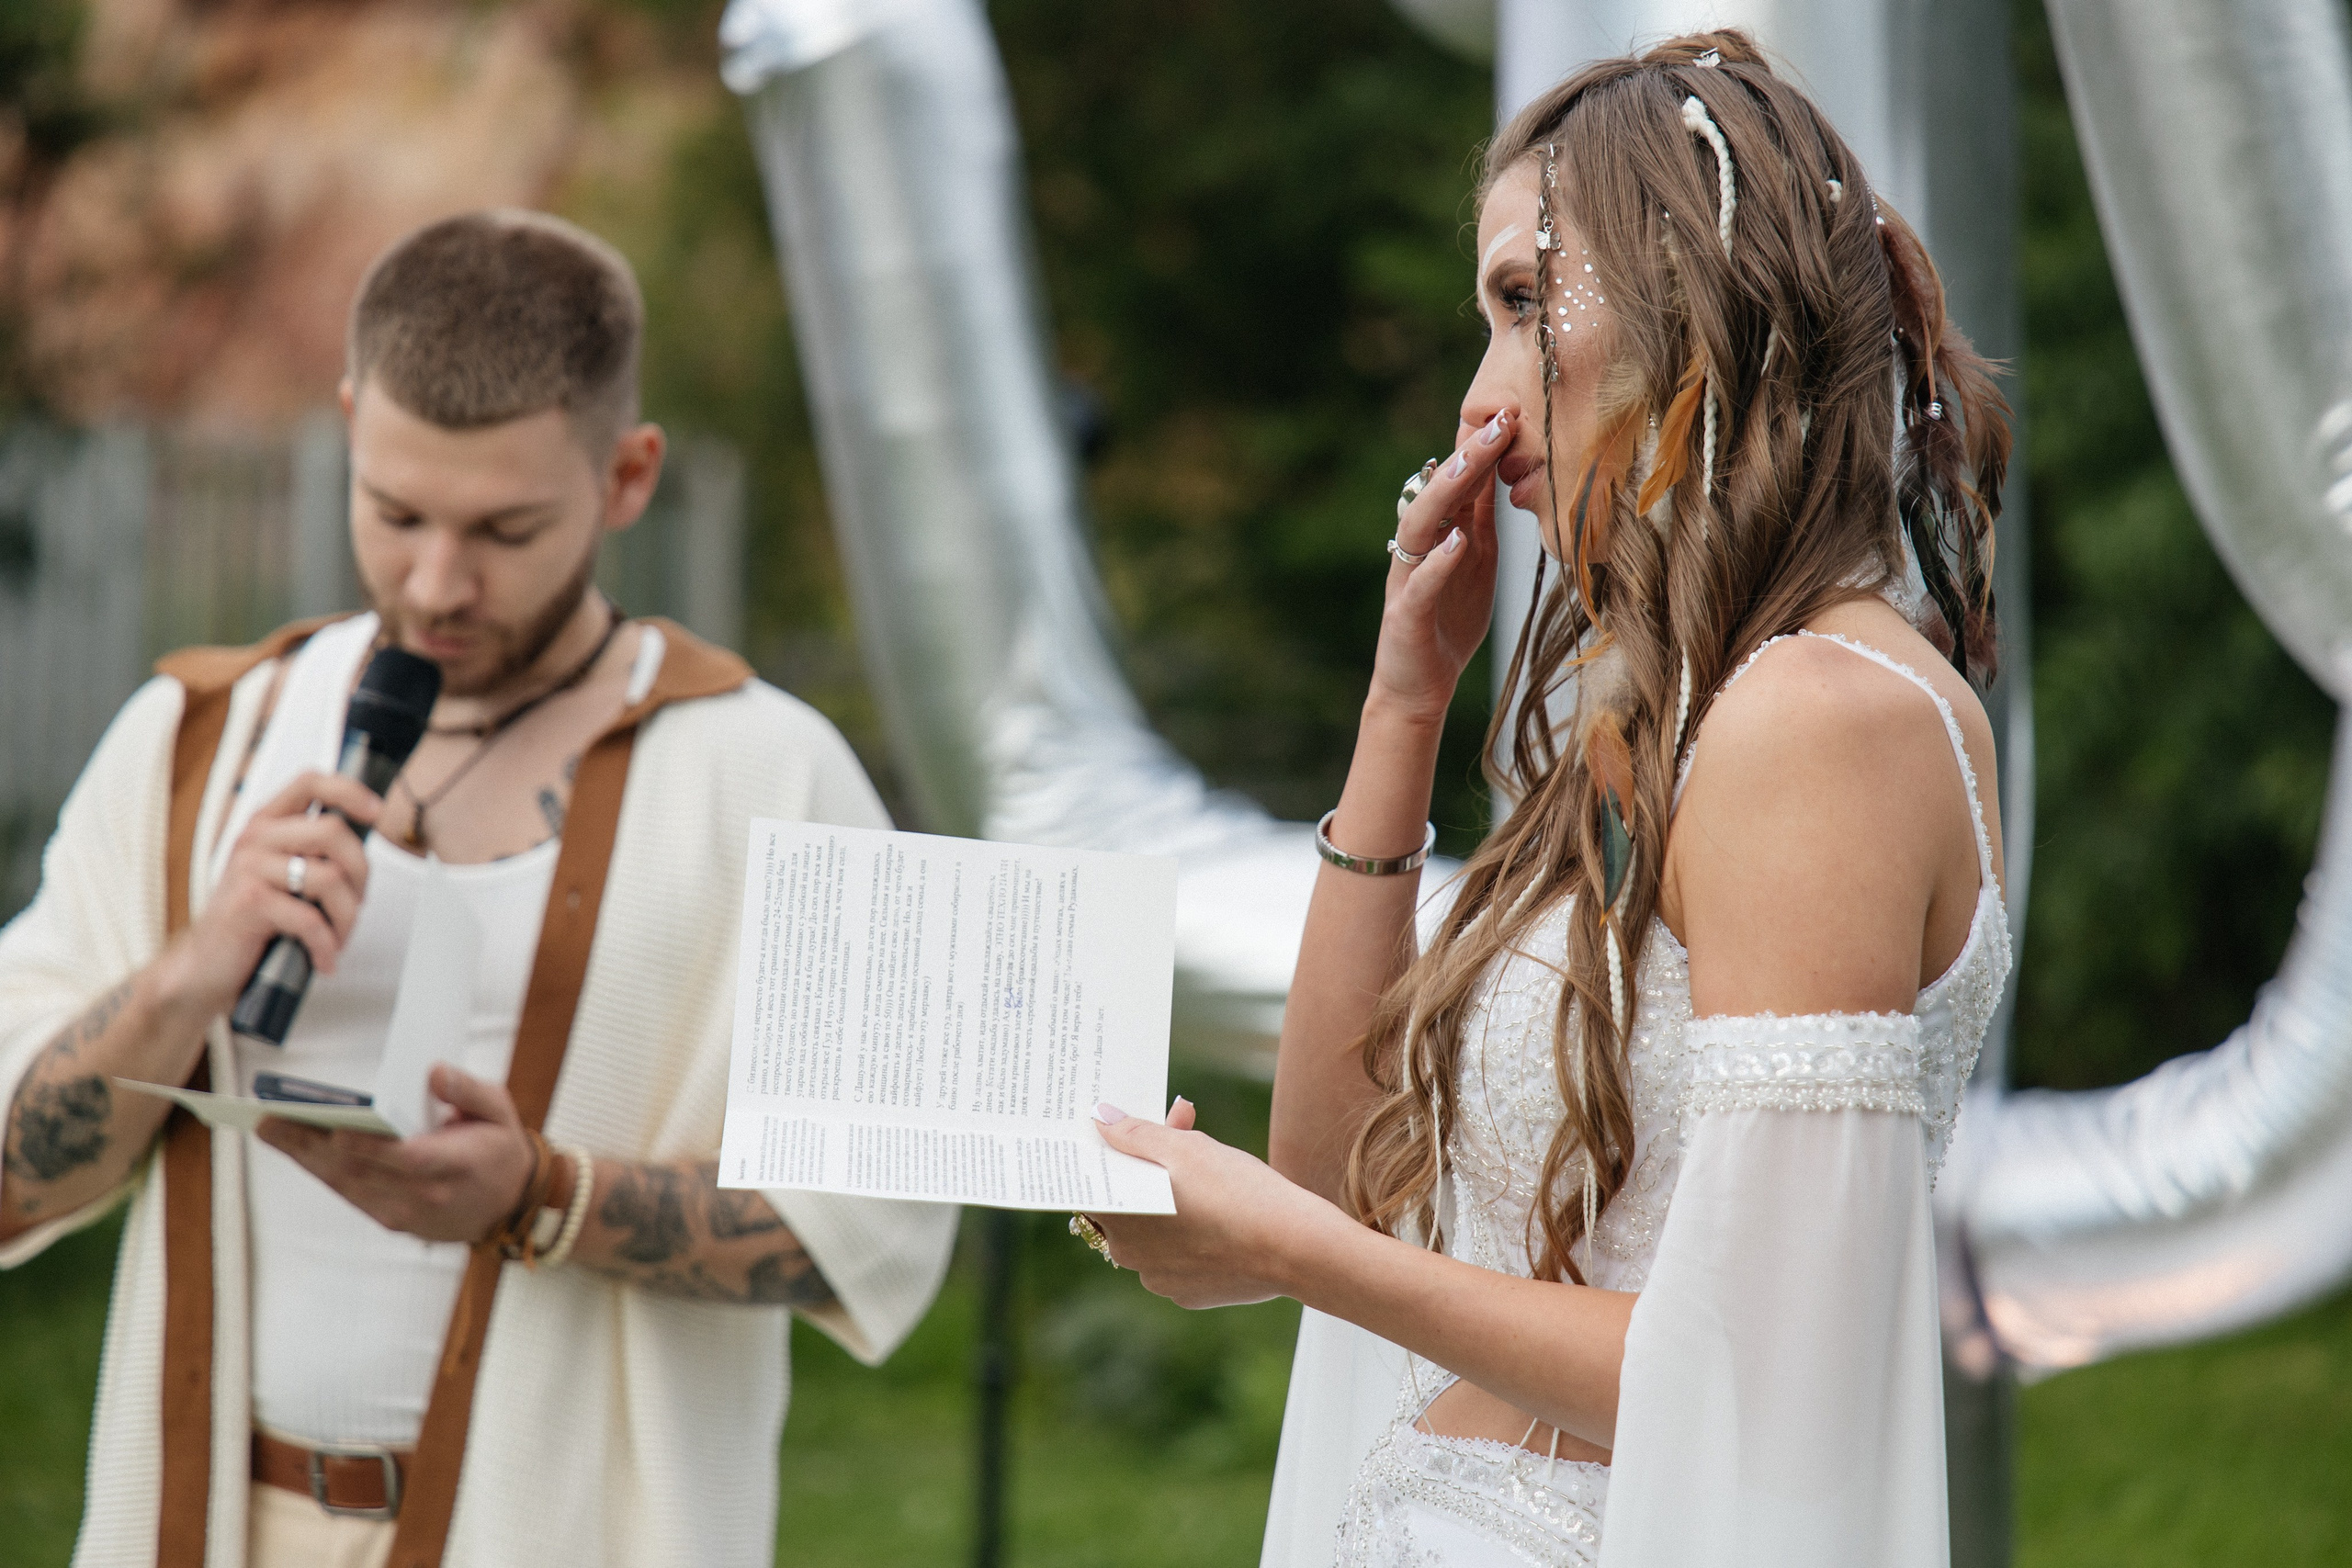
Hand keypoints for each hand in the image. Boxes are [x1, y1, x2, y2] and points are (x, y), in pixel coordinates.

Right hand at [153, 770, 380, 1018]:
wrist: (205, 965)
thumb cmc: (253, 921)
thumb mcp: (283, 876)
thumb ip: (314, 853)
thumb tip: (365, 842)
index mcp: (267, 824)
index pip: (310, 782)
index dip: (350, 791)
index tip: (376, 812)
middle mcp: (256, 839)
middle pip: (334, 831)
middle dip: (360, 874)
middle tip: (356, 904)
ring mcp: (250, 868)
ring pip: (330, 878)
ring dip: (347, 917)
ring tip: (338, 938)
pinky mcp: (250, 902)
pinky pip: (311, 919)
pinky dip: (326, 945)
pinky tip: (324, 958)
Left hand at [256, 1063, 533, 1243]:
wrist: (508, 1205)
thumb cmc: (499, 1147)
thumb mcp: (499, 1109)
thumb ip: (469, 1089)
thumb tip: (433, 1072)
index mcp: (459, 1165)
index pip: (408, 1159)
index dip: (370, 1148)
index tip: (335, 1130)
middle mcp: (428, 1196)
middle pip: (363, 1172)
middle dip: (314, 1146)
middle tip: (273, 1120)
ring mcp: (407, 1213)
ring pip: (347, 1186)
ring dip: (305, 1158)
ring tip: (271, 1128)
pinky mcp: (392, 1220)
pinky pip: (350, 1194)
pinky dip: (321, 1170)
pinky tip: (296, 1147)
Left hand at [1089, 1098, 1347, 1309]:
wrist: (1295, 1246)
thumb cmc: (1236, 1192)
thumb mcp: (1184, 1148)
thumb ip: (1136, 1134)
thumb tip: (1100, 1119)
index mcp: (1119, 1221)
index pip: (1096, 1186)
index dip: (1114, 1154)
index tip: (1132, 1134)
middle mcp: (1131, 1257)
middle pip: (1128, 1204)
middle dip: (1148, 1168)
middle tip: (1181, 1133)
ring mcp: (1162, 1280)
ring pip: (1155, 1231)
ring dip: (1171, 1202)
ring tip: (1208, 1172)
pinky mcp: (1192, 1294)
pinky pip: (1181, 1257)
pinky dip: (1194, 1234)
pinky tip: (1221, 1215)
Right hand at [1369, 408, 1513, 723]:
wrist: (1419, 688)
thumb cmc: (1448, 623)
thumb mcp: (1475, 562)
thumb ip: (1481, 521)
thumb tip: (1502, 473)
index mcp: (1437, 535)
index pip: (1457, 483)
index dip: (1482, 448)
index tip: (1513, 412)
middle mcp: (1416, 550)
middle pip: (1436, 492)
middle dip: (1467, 456)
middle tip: (1500, 421)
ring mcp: (1406, 580)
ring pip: (1418, 526)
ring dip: (1445, 493)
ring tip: (1473, 463)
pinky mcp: (1405, 615)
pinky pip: (1420, 583)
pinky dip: (1438, 562)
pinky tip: (1457, 541)